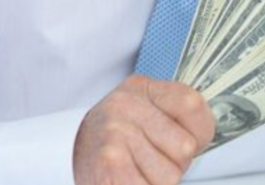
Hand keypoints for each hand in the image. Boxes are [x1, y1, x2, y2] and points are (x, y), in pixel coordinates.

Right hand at [74, 75, 214, 184]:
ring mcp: (115, 134)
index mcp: (143, 89)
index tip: (188, 141)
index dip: (198, 133)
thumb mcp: (147, 112)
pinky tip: (130, 179)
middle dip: (175, 163)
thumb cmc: (116, 138)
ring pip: (170, 176)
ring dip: (158, 181)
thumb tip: (198, 141)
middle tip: (152, 160)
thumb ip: (179, 116)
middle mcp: (126, 105)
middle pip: (185, 147)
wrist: (65, 152)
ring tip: (137, 170)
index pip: (193, 105)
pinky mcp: (108, 164)